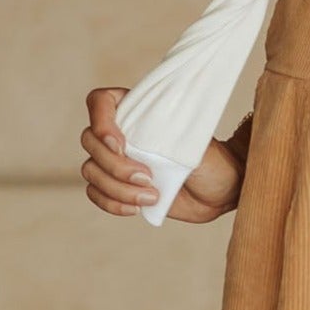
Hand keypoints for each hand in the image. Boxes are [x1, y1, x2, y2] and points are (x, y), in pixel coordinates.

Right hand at [81, 88, 244, 220]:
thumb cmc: (209, 160)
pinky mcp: (118, 186)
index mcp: (137, 110)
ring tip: (152, 196)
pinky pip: (96, 193)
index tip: (121, 144)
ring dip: (118, 188)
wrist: (219, 190)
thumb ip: (159, 137)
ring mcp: (116, 160)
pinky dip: (112, 203)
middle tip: (148, 177)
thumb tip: (133, 144)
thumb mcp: (189, 141)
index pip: (100, 101)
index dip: (101, 122)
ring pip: (91, 171)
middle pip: (89, 141)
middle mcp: (121, 132)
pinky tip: (137, 208)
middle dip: (116, 165)